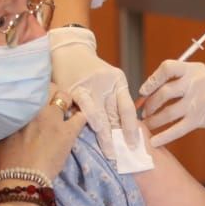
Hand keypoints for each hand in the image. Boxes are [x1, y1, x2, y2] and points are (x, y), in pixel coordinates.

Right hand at [0, 85, 87, 181]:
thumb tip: (16, 112)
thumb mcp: (3, 132)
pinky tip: (79, 116)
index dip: (38, 91)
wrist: (21, 178)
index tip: (39, 96)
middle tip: (52, 103)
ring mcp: (54, 119)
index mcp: (20, 107)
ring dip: (65, 102)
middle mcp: (37, 107)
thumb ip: (12, 118)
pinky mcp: (68, 132)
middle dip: (52, 93)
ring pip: (65, 97)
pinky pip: (80, 116)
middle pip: (50, 87)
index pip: (32, 87)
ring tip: (65, 109)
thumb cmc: (7, 160)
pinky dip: (81, 114)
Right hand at [48, 27, 141, 160]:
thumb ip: (114, 101)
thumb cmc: (90, 70)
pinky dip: (91, 118)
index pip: (128, 108)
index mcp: (119, 82)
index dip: (132, 127)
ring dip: (106, 135)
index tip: (135, 144)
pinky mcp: (74, 89)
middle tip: (125, 155)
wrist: (68, 50)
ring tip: (110, 152)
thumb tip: (123, 130)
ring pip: (102, 114)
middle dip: (120, 136)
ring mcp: (91, 86)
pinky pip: (85, 106)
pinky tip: (96, 130)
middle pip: (116, 114)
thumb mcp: (108, 80)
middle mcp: (107, 84)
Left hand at [138, 60, 204, 146]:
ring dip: (154, 120)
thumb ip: (181, 81)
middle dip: (150, 104)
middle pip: (164, 92)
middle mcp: (197, 81)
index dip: (152, 80)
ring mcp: (200, 100)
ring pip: (169, 111)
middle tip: (144, 113)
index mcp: (195, 69)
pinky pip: (178, 128)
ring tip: (148, 125)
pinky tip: (155, 141)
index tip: (143, 91)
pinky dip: (164, 136)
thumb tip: (150, 91)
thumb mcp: (202, 79)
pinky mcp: (203, 118)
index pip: (167, 68)